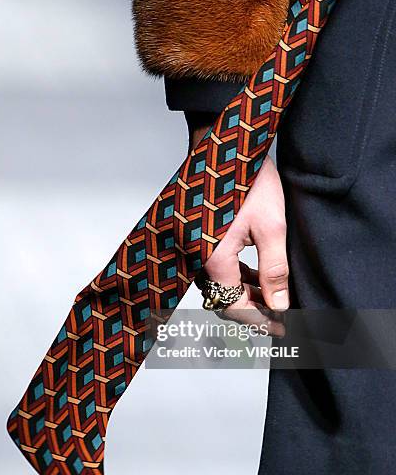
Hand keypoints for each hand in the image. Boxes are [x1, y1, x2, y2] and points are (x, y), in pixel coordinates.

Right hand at [202, 154, 288, 314]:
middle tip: (280, 316)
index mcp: (212, 258)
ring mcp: (192, 248)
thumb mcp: (271, 226)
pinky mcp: (195, 239)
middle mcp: (195, 257)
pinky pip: (214, 269)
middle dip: (253, 311)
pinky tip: (256, 275)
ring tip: (273, 295)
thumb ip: (275, 270)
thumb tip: (280, 304)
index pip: (235, 306)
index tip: (282, 328)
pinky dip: (235, 277)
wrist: (224, 146)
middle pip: (223, 300)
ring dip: (245, 294)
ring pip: (219, 286)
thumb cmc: (245, 179)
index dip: (260, 321)